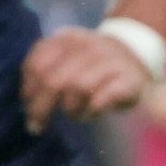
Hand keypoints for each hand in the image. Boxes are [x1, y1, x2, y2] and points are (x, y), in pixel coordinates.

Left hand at [21, 24, 155, 125]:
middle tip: (37, 126)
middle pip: (54, 80)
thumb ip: (46, 71)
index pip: (37, 64)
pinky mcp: (129, 79)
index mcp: (66, 39)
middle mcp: (87, 46)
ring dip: (71, 108)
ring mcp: (110, 61)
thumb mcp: (68, 58)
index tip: (28, 107)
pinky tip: (92, 112)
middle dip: (41, 107)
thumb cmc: (94, 65)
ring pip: (78, 88)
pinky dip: (92, 110)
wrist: (138, 54)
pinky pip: (104, 98)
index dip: (29, 90)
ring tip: (75, 115)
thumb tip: (28, 101)